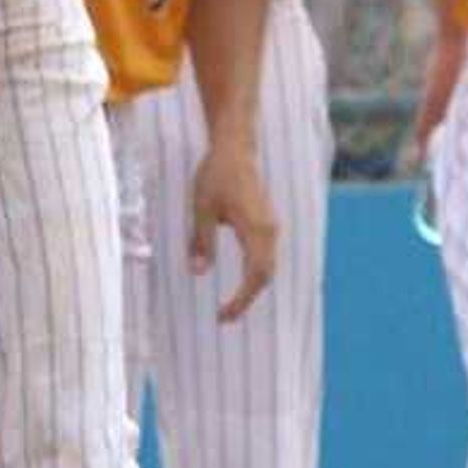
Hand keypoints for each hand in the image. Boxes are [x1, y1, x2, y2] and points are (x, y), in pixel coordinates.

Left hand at [187, 138, 279, 322]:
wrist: (235, 150)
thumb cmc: (215, 175)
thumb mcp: (201, 209)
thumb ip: (201, 242)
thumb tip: (197, 273)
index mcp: (255, 229)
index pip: (254, 275)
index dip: (241, 299)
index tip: (224, 316)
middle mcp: (269, 231)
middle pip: (265, 276)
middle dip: (247, 299)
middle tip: (225, 317)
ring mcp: (271, 227)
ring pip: (268, 267)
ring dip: (252, 287)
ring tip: (231, 305)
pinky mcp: (266, 223)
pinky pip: (266, 256)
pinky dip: (255, 273)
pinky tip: (240, 282)